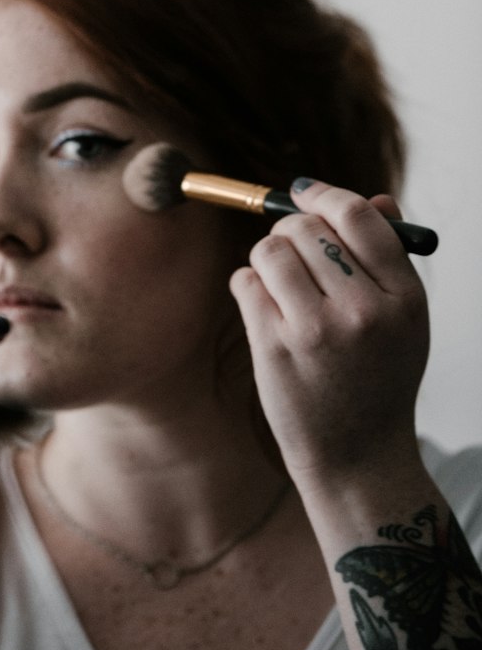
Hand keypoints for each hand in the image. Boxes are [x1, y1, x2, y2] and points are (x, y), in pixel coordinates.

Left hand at [229, 179, 429, 487]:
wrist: (358, 457)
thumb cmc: (378, 379)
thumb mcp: (404, 321)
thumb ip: (389, 258)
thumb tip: (375, 198)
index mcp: (405, 298)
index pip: (358, 217)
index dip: (324, 195)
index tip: (303, 192)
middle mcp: (364, 311)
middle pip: (306, 228)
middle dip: (290, 230)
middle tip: (292, 251)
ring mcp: (317, 330)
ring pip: (269, 249)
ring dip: (267, 258)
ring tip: (280, 285)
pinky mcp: (275, 347)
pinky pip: (245, 281)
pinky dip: (249, 287)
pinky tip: (266, 310)